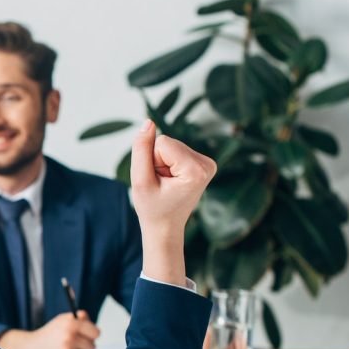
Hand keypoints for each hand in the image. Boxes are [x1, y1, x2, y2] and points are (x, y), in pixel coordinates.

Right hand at [0, 312, 101, 348]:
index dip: (92, 335)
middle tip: (74, 345)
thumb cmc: (48, 335)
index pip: (96, 333)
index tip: (88, 336)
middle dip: (84, 347)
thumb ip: (77, 318)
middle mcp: (68, 337)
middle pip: (92, 347)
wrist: (29, 348)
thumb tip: (86, 317)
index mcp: (70, 324)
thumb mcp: (61, 321)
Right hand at [130, 120, 216, 286]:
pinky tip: (172, 181)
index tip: (158, 182)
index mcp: (196, 170)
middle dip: (158, 161)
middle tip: (161, 184)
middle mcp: (208, 164)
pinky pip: (175, 149)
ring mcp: (208, 163)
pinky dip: (168, 164)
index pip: (162, 142)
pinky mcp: (203, 163)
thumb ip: (141, 149)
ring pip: (170, 145)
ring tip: (166, 184)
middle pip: (168, 142)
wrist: (166, 227)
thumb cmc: (152, 208)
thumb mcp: (140, 180)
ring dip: (162, 163)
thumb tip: (148, 121)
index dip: (152, 161)